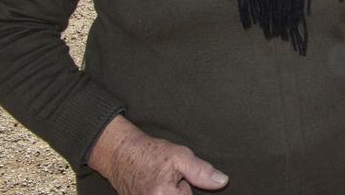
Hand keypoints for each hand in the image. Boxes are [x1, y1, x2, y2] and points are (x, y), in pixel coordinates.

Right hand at [88, 115, 228, 193]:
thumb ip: (201, 171)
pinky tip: (158, 186)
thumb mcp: (180, 156)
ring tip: (167, 183)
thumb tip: (223, 181)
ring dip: (174, 193)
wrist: (121, 155)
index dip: (189, 189)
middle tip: (178, 181)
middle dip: (183, 193)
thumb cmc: (150, 154)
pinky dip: (164, 193)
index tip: (183, 181)